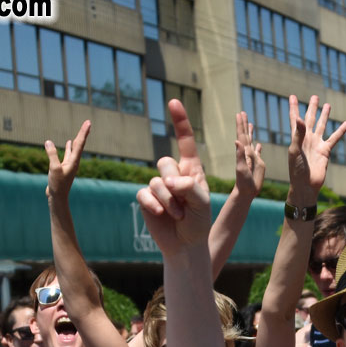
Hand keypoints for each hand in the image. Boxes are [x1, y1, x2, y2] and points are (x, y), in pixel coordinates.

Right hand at [45, 120, 90, 198]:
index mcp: (74, 161)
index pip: (80, 143)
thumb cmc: (57, 184)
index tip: (88, 123)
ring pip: (74, 149)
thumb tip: (48, 142)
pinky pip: (68, 153)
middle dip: (83, 133)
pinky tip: (68, 143)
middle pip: (80, 144)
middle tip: (88, 123)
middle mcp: (74, 161)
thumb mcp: (54, 168)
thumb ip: (52, 154)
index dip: (84, 132)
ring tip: (81, 131)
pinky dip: (69, 147)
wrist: (58, 197)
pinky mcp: (64, 167)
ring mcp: (69, 164)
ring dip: (77, 139)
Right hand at [136, 100, 211, 255]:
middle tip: (184, 207)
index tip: (173, 101)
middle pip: (166, 163)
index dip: (179, 122)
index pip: (185, 141)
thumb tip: (167, 181)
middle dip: (175, 185)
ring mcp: (159, 186)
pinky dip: (153, 204)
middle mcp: (174, 174)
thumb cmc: (198, 222)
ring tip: (178, 215)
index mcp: (192, 170)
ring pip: (156, 181)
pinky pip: (144, 193)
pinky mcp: (146, 198)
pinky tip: (159, 214)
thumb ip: (188, 186)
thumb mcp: (201, 202)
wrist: (185, 244)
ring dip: (168, 201)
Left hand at [233, 112, 264, 199]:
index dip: (241, 124)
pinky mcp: (258, 164)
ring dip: (250, 133)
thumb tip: (237, 141)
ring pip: (252, 142)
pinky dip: (258, 147)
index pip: (242, 135)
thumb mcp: (241, 167)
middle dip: (244, 124)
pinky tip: (258, 144)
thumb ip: (240, 155)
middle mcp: (248, 153)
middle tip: (243, 113)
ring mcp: (253, 158)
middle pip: (246, 135)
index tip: (240, 114)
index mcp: (244, 152)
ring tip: (250, 124)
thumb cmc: (243, 181)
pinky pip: (258, 153)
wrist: (247, 191)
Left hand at [287, 95, 345, 196]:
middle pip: (310, 119)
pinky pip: (334, 138)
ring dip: (324, 115)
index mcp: (296, 137)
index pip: (294, 118)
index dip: (293, 107)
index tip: (292, 96)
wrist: (305, 185)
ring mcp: (316, 144)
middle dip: (312, 108)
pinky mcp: (325, 151)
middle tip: (315, 97)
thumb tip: (300, 118)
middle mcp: (307, 138)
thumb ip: (298, 134)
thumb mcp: (295, 150)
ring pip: (322, 126)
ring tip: (327, 105)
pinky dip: (341, 131)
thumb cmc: (296, 169)